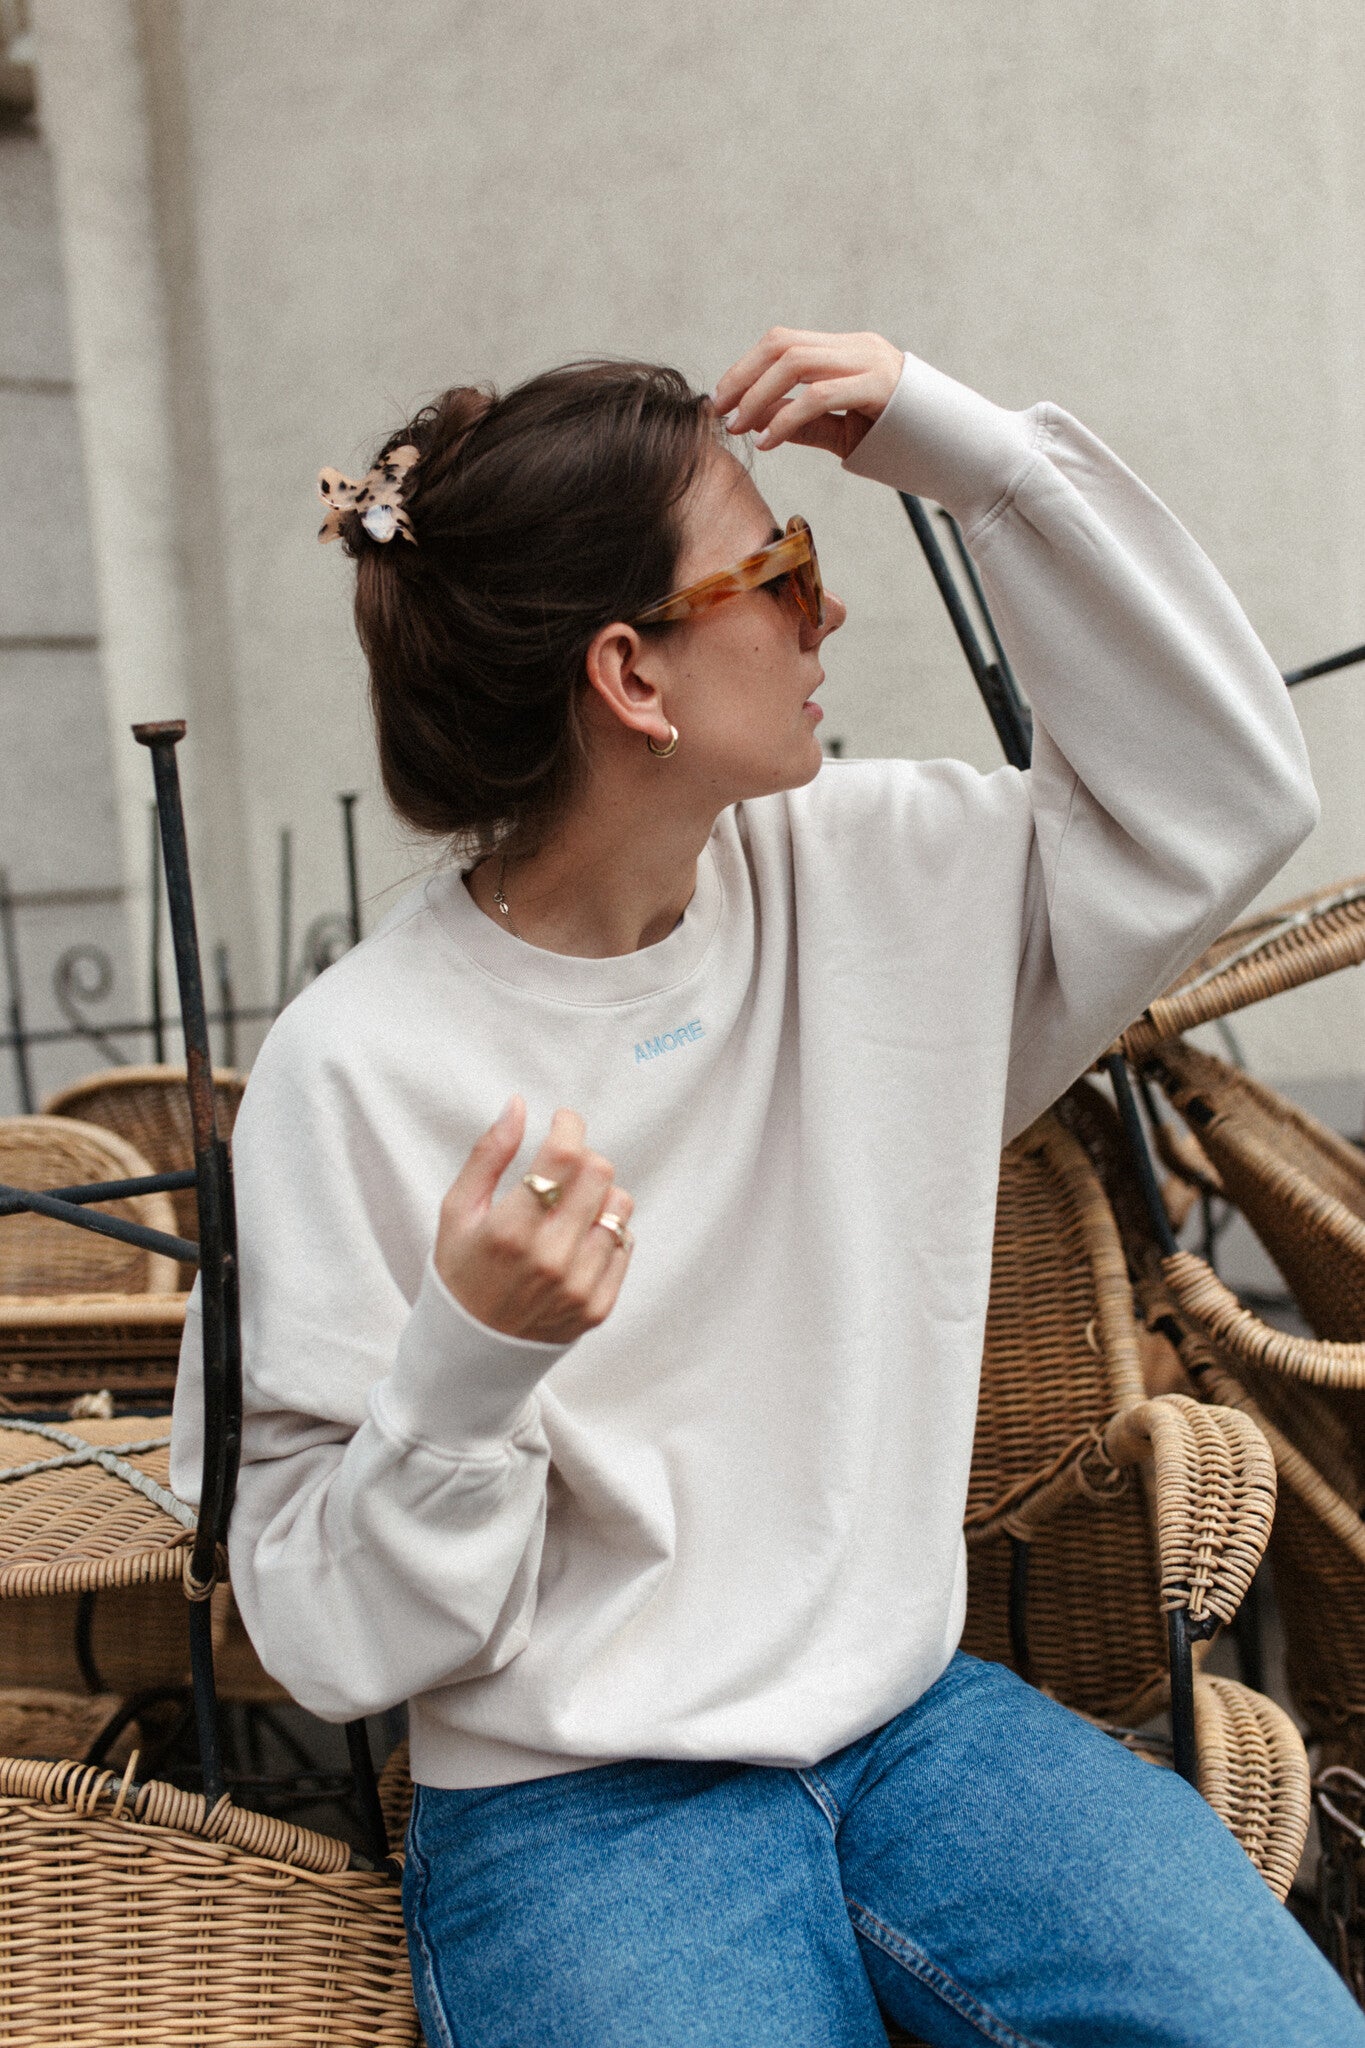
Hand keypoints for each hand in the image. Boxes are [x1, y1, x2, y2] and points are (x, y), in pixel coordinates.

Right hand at [434, 1099, 634, 1343]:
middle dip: (583, 1158)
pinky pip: (625, 1244)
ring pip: (620, 1206)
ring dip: (598, 1195)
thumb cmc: (461, 1272)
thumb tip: (518, 1105)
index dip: (569, 1126)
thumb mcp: (457, 1211)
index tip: (562, 1122)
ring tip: (569, 1208)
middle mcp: (550, 1260)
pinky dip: (606, 1231)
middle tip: (563, 1167)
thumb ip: (488, 1155)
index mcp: (511, 1231)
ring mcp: (578, 1286)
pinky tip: (577, 1240)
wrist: (472, 1351)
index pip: (565, 1157)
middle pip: (600, 1174)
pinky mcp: (598, 1307)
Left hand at [711, 328, 902, 459]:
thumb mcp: (848, 434)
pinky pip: (818, 395)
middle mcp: (860, 348)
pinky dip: (784, 418)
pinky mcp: (881, 388)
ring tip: (739, 429)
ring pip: (795, 362)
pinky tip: (768, 442)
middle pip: (782, 344)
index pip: (784, 343)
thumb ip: (807, 424)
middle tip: (721, 415)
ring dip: (758, 396)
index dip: (745, 369)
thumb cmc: (911, 450)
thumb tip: (763, 423)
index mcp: (851, 352)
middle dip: (742, 378)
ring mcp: (872, 363)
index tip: (723, 403)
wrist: (971, 457)